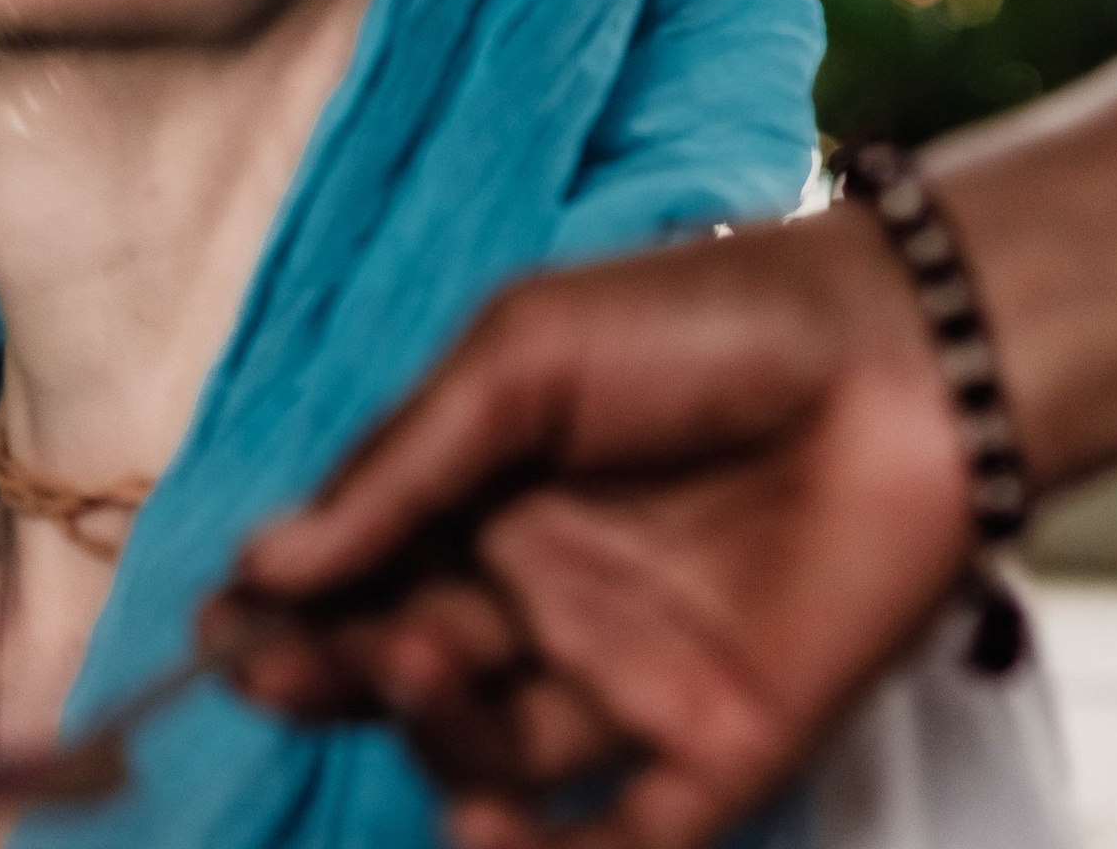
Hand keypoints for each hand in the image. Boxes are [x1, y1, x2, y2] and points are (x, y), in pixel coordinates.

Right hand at [203, 214, 974, 848]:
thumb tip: (265, 563)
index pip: (366, 567)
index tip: (219, 623)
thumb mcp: (522, 357)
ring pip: (491, 748)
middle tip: (269, 664)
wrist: (897, 358)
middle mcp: (548, 591)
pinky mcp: (718, 753)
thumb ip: (403, 469)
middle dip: (330, 670)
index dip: (290, 603)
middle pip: (408, 663)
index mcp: (493, 490)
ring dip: (431, 728)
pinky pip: (616, 843)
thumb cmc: (704, 320)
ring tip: (412, 657)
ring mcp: (629, 678)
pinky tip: (475, 822)